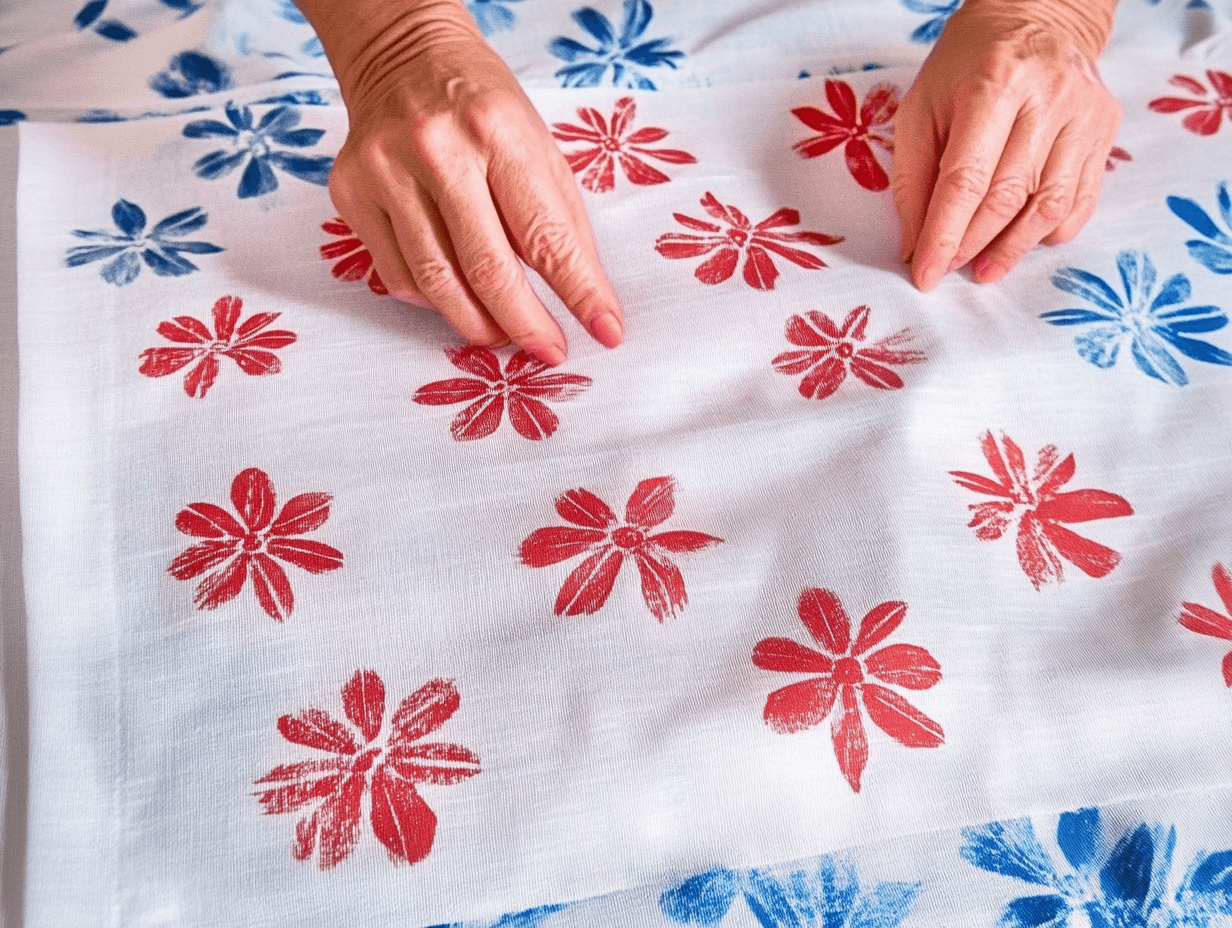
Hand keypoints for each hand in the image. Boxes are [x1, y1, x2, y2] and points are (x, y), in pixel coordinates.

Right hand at [311, 0, 624, 364]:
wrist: (403, 56)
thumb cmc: (484, 109)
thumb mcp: (540, 149)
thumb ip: (559, 222)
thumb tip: (586, 301)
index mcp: (497, 133)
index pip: (545, 236)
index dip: (579, 293)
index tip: (604, 331)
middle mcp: (436, 150)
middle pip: (486, 270)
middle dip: (525, 324)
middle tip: (547, 351)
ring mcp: (386, 171)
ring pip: (435, 282)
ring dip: (477, 324)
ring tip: (501, 335)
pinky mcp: (352, 192)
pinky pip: (397, 274)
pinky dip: (432, 300)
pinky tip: (454, 296)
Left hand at [892, 0, 1120, 289]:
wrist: (1037, 15)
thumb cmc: (967, 64)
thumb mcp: (922, 107)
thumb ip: (913, 177)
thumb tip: (914, 245)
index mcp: (995, 84)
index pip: (966, 180)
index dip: (943, 236)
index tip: (925, 274)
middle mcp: (1048, 98)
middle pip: (1007, 198)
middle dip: (971, 245)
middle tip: (947, 269)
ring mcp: (1084, 115)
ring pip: (1048, 207)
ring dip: (1011, 249)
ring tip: (983, 270)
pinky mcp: (1104, 130)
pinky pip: (1079, 202)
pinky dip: (1048, 233)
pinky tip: (1021, 240)